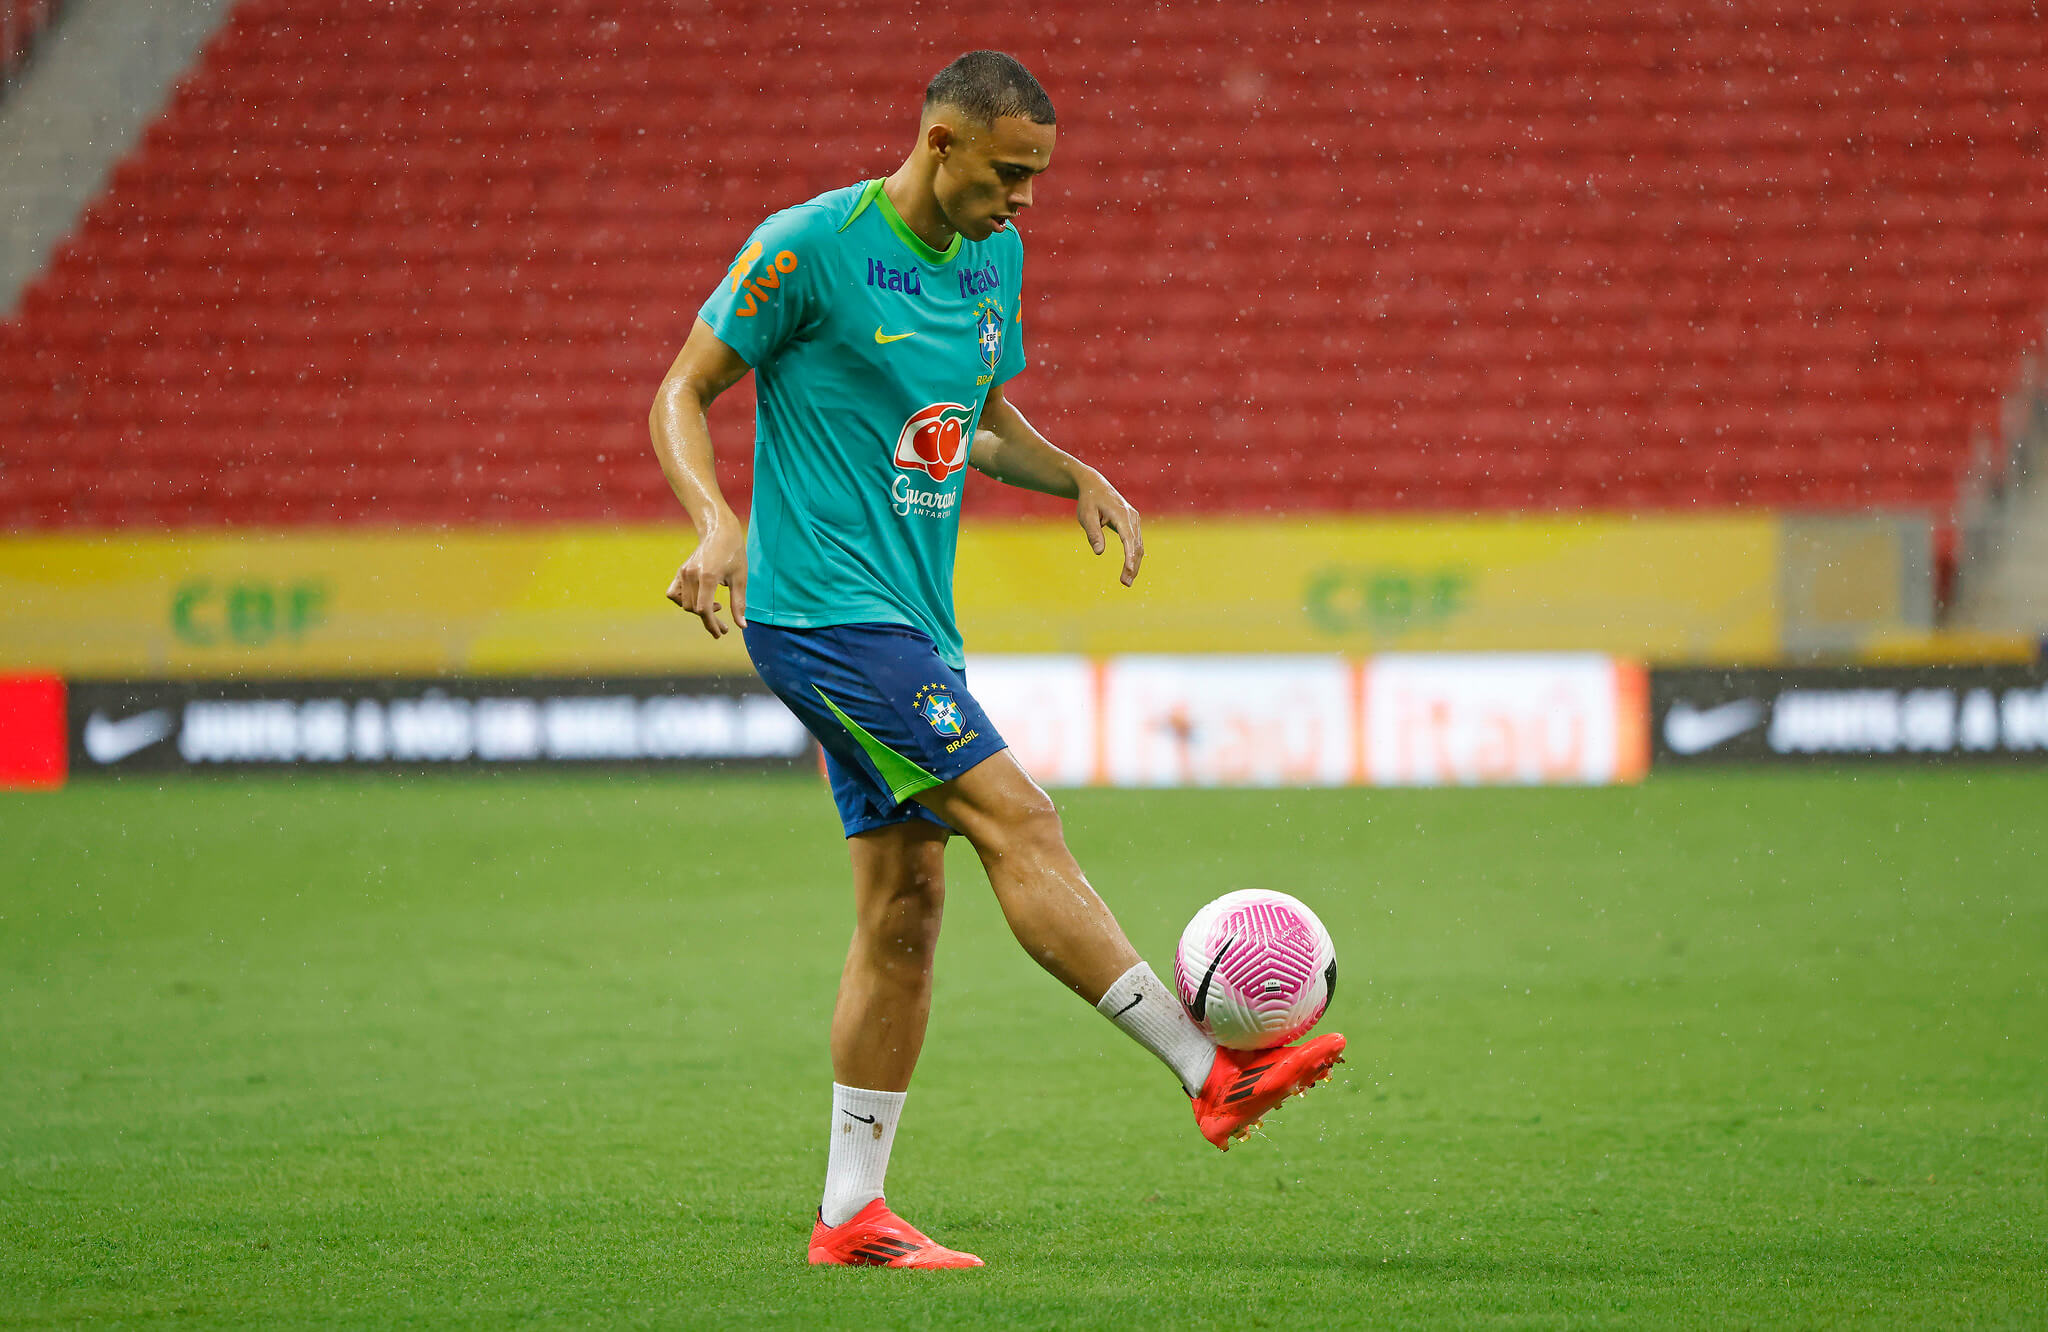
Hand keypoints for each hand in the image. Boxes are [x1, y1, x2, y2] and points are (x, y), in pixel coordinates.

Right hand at [666, 520, 746, 637]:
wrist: (720, 532)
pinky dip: (684, 601)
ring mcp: (683, 573)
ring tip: (716, 608)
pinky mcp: (680, 572)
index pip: (703, 609)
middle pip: (694, 608)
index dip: (711, 624)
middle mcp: (692, 575)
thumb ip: (739, 603)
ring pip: (684, 603)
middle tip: (724, 626)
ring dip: (698, 611)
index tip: (720, 633)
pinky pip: (674, 594)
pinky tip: (699, 601)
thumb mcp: (740, 579)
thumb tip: (742, 626)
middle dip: (708, 620)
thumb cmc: (734, 554)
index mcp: (708, 576)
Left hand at [1076, 470, 1143, 585]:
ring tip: (1126, 581)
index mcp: (1121, 514)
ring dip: (1134, 564)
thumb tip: (1099, 552)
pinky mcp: (1133, 522)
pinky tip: (1129, 569)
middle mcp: (1132, 517)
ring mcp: (1135, 519)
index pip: (1128, 539)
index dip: (1129, 556)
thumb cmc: (1088, 501)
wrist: (1094, 485)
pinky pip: (1136, 542)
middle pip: (1136, 545)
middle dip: (1132, 566)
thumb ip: (1093, 534)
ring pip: (1138, 545)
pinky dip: (1134, 556)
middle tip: (1125, 584)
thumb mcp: (1086, 516)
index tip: (1128, 571)